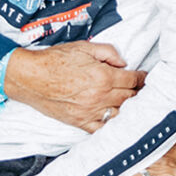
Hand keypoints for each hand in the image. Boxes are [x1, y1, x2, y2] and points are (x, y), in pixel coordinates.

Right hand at [0, 42, 144, 130]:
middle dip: (138, 93)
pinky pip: (101, 129)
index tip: (144, 78)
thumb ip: (109, 52)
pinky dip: (111, 125)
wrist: (30, 77)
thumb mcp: (85, 47)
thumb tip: (124, 63)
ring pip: (119, 114)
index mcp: (103, 76)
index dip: (142, 78)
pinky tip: (116, 121)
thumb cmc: (55, 59)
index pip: (133, 80)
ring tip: (132, 104)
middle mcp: (100, 96)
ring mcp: (90, 112)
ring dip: (128, 109)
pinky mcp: (79, 122)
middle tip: (142, 90)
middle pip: (130, 98)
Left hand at [101, 125, 175, 175]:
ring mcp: (162, 166)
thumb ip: (130, 125)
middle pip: (123, 171)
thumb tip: (108, 119)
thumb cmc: (171, 132)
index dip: (104, 166)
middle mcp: (151, 153)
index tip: (92, 173)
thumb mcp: (150, 125)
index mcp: (143, 140)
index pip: (118, 155)